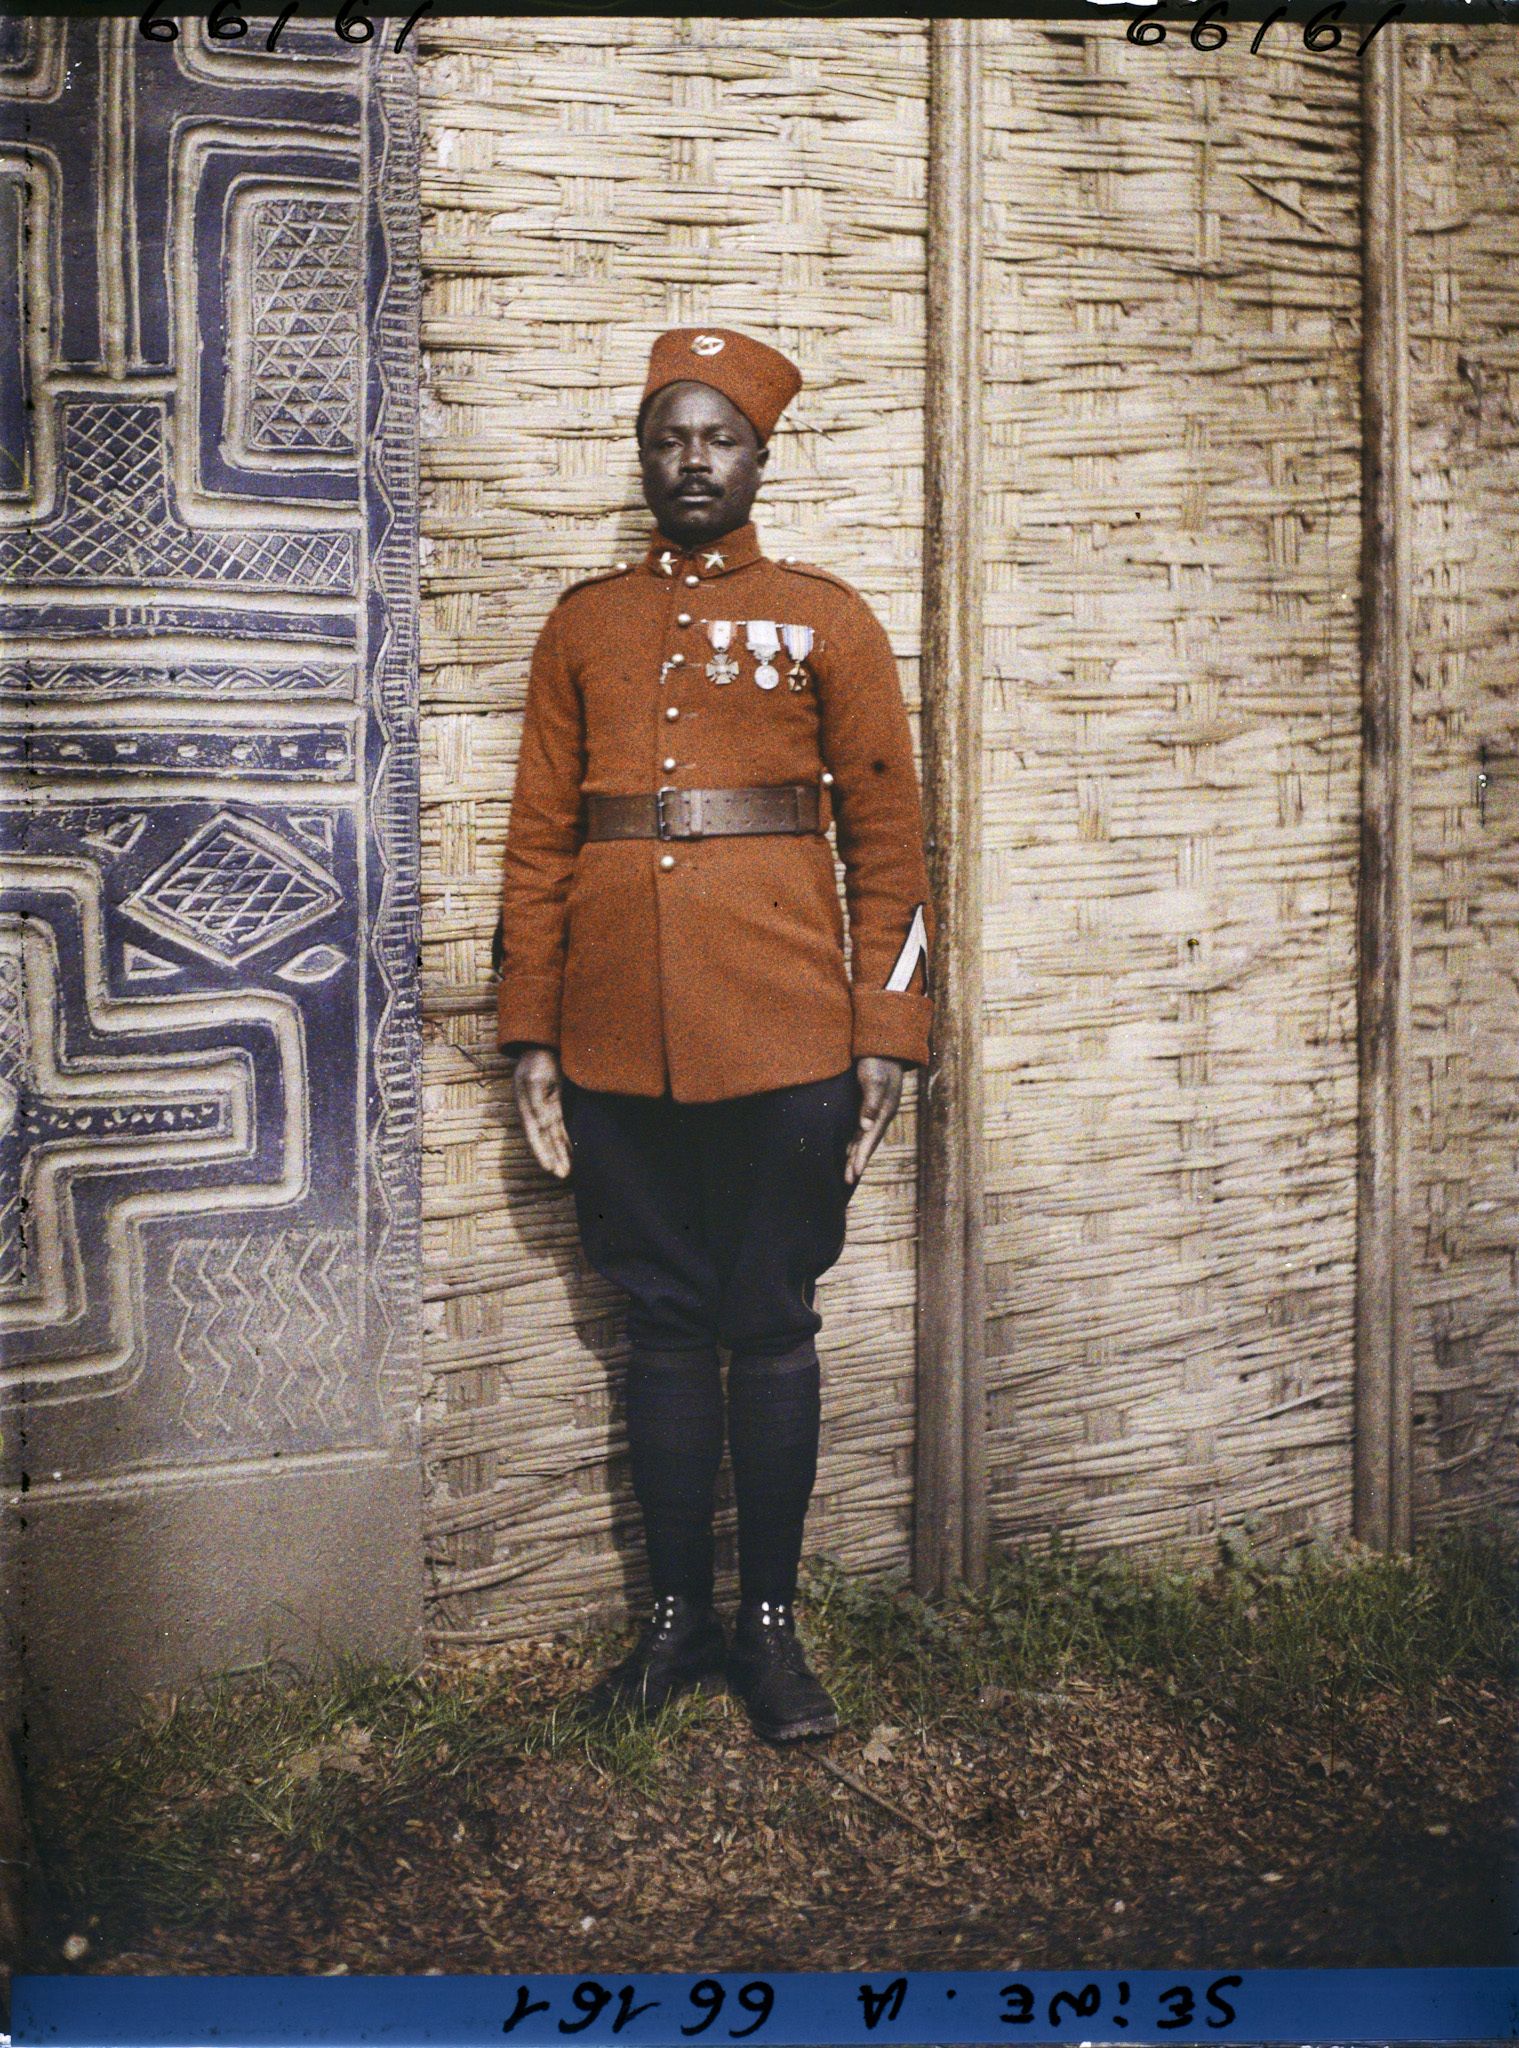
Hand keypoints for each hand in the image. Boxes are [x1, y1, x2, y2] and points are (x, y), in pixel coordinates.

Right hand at [513, 1046, 571, 1178]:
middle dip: (552, 1157)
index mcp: (527, 1103)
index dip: (542, 1151)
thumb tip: (542, 1123)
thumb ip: (538, 1101)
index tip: (550, 1168)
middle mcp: (534, 1107)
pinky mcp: (552, 1102)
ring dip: (558, 1152)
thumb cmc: (540, 1056)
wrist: (542, 1041)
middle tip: (562, 1175)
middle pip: (544, 1137)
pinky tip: (569, 1151)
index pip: (537, 1133)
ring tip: (565, 1172)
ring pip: (551, 1134)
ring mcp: (542, 1105)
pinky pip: (558, 1125)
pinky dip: (563, 1139)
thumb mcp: (537, 1077)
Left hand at [846, 1055, 905, 1185]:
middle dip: (858, 1162)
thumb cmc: (877, 1061)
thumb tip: (866, 1127)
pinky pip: (861, 1129)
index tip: (854, 1173)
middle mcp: (881, 1115)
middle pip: (868, 1143)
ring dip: (855, 1154)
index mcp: (885, 1111)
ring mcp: (876, 1111)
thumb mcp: (874, 1080)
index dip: (862, 1157)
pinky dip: (854, 1141)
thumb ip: (870, 1103)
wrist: (883, 1045)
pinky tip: (848, 1149)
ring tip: (847, 1172)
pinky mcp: (869, 1105)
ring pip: (864, 1138)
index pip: (871, 1139)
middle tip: (847, 1180)